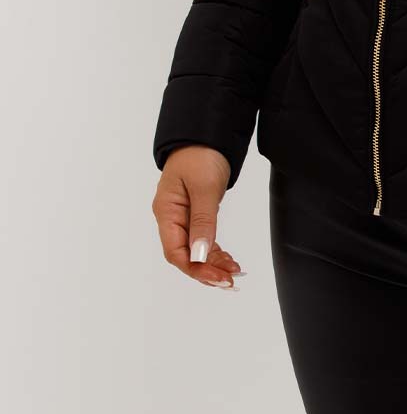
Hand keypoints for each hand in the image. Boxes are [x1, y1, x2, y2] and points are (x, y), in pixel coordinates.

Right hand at [151, 146, 242, 289]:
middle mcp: (171, 217)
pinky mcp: (195, 212)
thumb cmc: (201, 154)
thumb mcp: (204, 187)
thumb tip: (199, 255)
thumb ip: (203, 221)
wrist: (206, 132)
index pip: (175, 251)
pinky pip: (202, 239)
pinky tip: (228, 260)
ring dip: (213, 263)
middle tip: (230, 281)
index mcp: (166, 211)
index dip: (196, 268)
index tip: (218, 277)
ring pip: (195, 249)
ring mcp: (183, 216)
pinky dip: (214, 251)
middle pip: (184, 255)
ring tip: (234, 273)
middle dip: (206, 270)